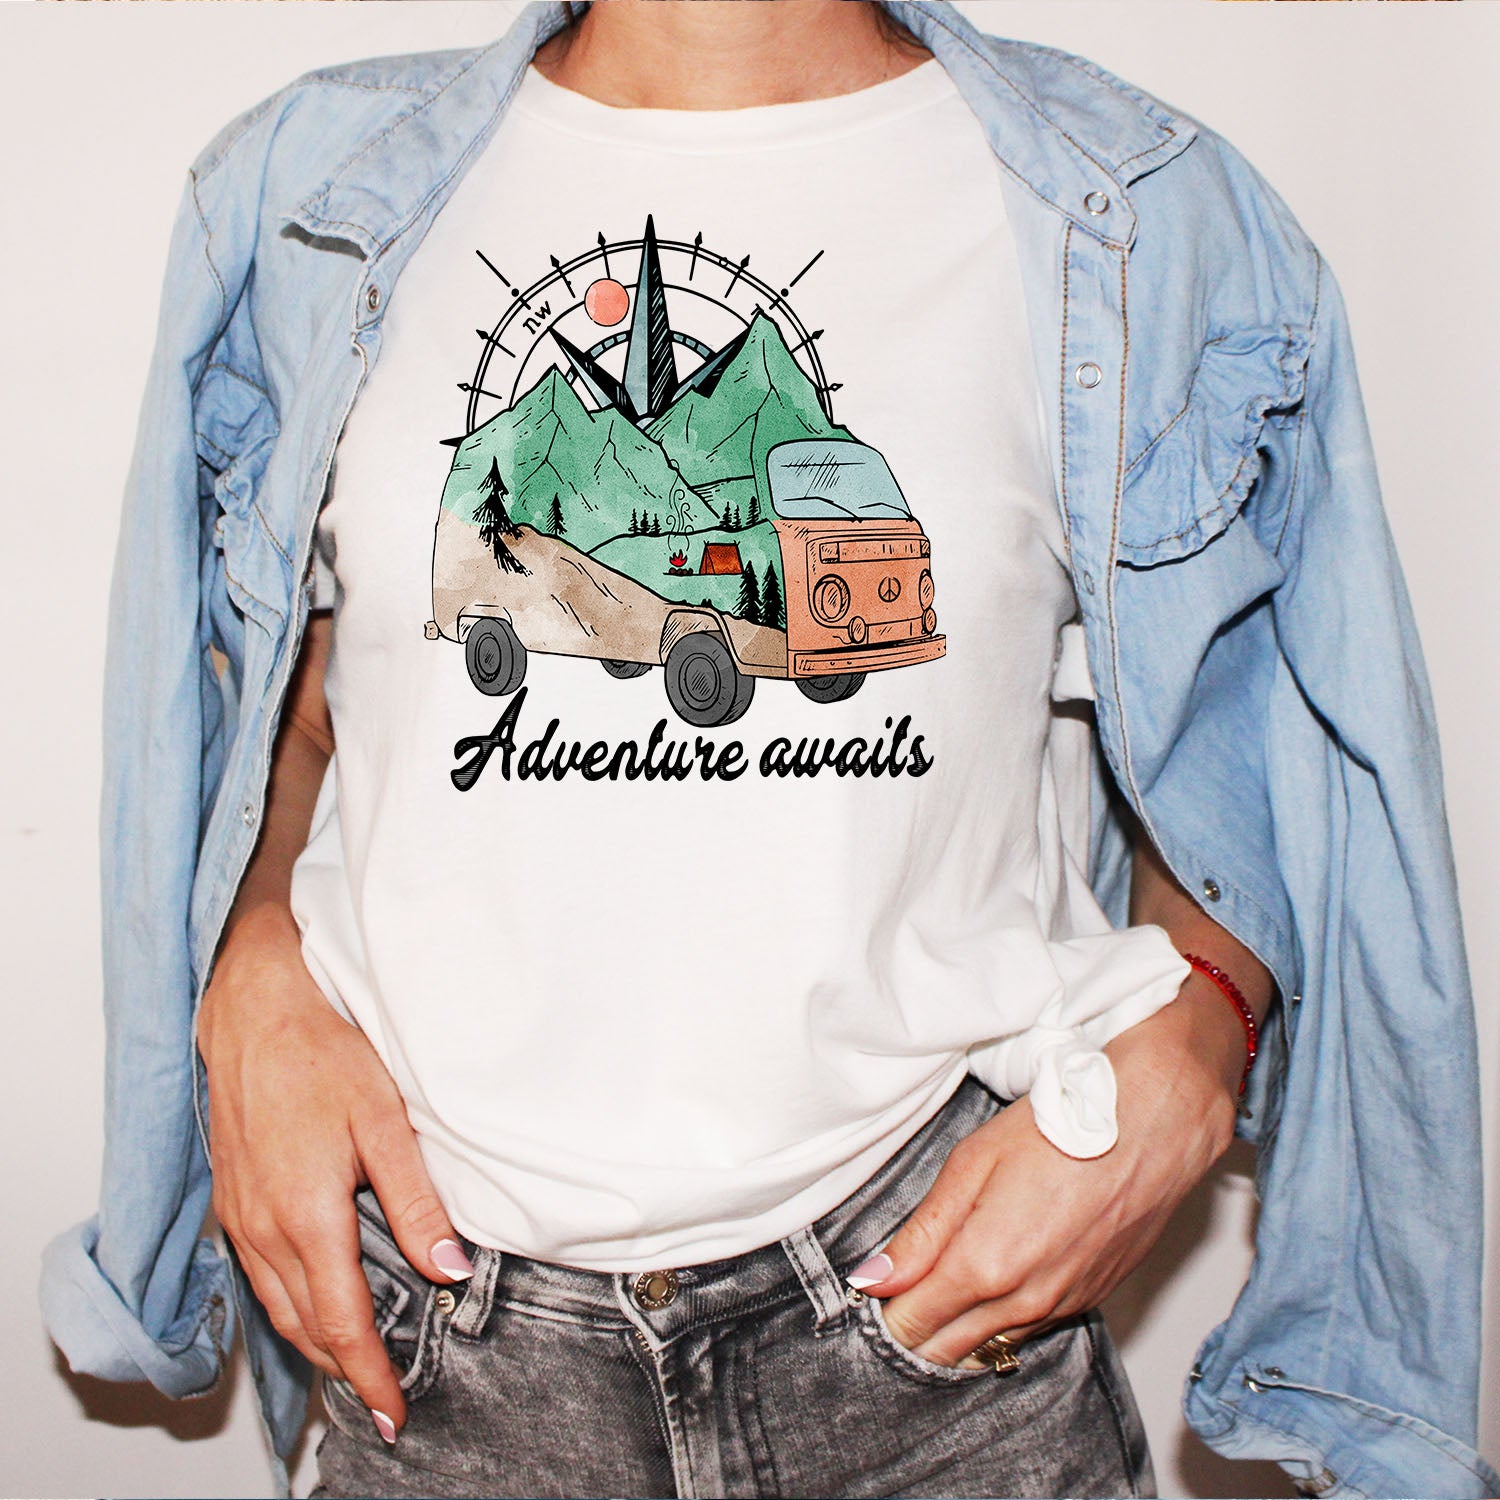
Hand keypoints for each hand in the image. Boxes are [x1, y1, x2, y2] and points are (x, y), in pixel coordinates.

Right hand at [197, 902, 471, 1439]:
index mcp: (307, 1216)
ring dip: (315, 1344)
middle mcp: (264, 1229)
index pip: (342, 1322)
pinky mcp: (233, 1201)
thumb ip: (416, 1202)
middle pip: (306, 1327)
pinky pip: (260, 1277)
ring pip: (278, 1308)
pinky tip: (313, 1305)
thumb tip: (448, 1268)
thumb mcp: (384, 1122)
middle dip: (344, 1370)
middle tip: (382, 1402)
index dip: (369, 1373)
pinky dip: (289, 1308)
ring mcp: (241, 1217)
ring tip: (354, 1367)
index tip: (394, 1412)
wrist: (254, 1013)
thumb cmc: (322, 1055)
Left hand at [856, 986, 1242, 1366]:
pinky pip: (1029, 1329)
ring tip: (940, 1284)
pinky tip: (994, 1282)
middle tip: (898, 1289)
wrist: (1151, 1129)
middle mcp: (1023, 1302)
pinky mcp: (1088, 1301)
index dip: (885, 1309)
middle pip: (945, 1348)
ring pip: (989, 1345)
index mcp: (984, 1267)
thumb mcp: (972, 1165)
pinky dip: (1001, 1317)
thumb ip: (921, 1233)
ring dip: (957, 1326)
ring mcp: (1061, 1306)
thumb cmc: (1061, 1131)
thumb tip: (873, 1278)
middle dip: (914, 1326)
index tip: (873, 1287)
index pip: (911, 1325)